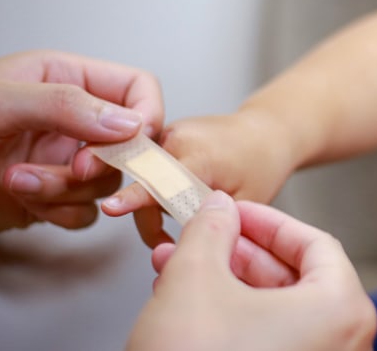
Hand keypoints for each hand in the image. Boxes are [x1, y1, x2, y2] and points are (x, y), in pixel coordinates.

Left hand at [0, 50, 163, 233]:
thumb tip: (129, 123)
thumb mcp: (0, 101)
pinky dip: (57, 212)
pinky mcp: (59, 197)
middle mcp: (75, 119)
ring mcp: (68, 159)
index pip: (136, 88)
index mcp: (67, 78)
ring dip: (65, 189)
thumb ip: (67, 105)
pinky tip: (20, 195)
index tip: (134, 140)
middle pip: (130, 144)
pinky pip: (86, 212)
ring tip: (18, 179)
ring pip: (107, 183)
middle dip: (102, 163)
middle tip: (74, 169)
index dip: (146, 114)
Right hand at [100, 109, 296, 246]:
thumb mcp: (246, 202)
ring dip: (155, 206)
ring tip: (184, 219)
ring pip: (145, 181)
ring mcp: (169, 134)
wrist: (264, 131)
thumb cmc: (261, 164)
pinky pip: (151, 170)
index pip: (161, 180)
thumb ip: (213, 223)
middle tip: (168, 243)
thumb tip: (186, 246)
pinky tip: (181, 198)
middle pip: (145, 187)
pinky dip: (159, 189)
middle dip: (150, 220)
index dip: (134, 197)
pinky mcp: (164, 136)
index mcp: (202, 155)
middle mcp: (179, 139)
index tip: (112, 207)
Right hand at [127, 191, 376, 350]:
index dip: (268, 221)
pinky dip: (235, 318)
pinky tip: (193, 304)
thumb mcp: (195, 278)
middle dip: (238, 253)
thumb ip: (212, 230)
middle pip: (294, 278)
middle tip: (206, 236)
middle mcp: (343, 345)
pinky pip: (270, 341)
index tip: (235, 211)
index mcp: (341, 311)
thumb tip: (218, 209)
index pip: (314, 244)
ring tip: (181, 267)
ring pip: (276, 311)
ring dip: (227, 283)